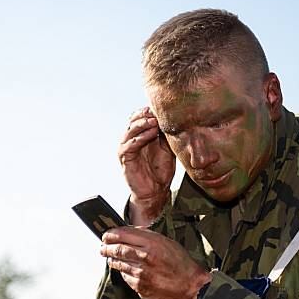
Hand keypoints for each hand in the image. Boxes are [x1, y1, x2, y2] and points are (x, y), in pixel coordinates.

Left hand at [100, 227, 210, 298]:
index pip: (123, 234)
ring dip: (112, 260)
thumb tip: (127, 234)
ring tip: (110, 257)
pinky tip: (124, 270)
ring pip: (118, 264)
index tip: (106, 235)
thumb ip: (147, 238)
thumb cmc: (181, 264)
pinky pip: (126, 277)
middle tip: (103, 247)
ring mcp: (141, 274)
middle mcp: (145, 257)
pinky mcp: (139, 287)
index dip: (111, 234)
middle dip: (106, 248)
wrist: (191, 288)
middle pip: (117, 249)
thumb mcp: (167, 243)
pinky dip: (123, 272)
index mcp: (152, 243)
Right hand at [118, 107, 175, 224]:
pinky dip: (139, 138)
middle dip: (145, 114)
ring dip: (142, 124)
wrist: (156, 191)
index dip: (150, 110)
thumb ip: (167, 135)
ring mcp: (127, 147)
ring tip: (154, 121)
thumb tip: (174, 119)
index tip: (163, 107)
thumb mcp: (168, 148)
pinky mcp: (124, 158)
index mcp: (142, 134)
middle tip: (156, 112)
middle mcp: (132, 138)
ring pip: (130, 130)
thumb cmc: (161, 170)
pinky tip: (150, 134)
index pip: (142, 116)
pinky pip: (129, 145)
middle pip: (134, 119)